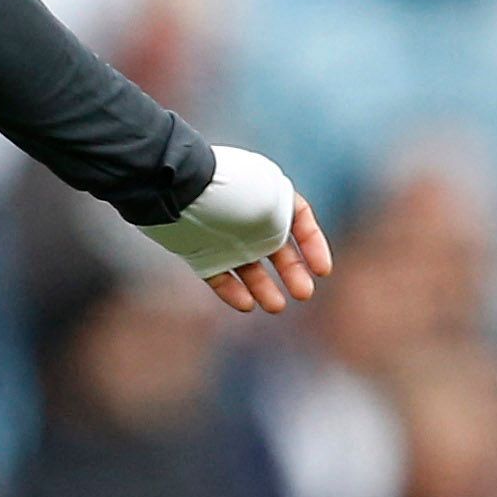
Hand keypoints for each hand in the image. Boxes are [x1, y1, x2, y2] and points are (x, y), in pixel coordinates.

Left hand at [208, 192, 333, 313]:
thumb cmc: (228, 193)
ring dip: (264, 287)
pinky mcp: (197, 249)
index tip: (322, 270)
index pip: (299, 216)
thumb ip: (287, 223)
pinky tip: (246, 305)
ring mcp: (220, 232)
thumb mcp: (272, 202)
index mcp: (265, 190)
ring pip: (248, 264)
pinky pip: (219, 273)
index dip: (314, 244)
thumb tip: (282, 243)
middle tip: (303, 293)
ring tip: (276, 306)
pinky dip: (232, 290)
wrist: (174, 189)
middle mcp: (244, 212)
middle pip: (275, 246)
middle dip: (292, 271)